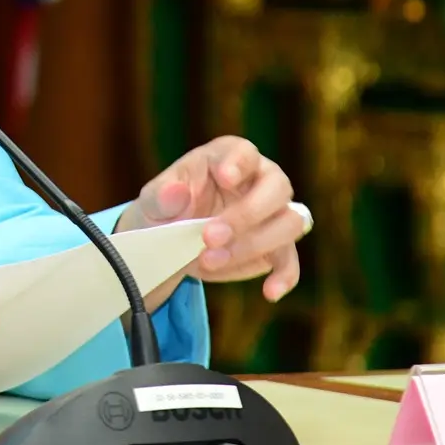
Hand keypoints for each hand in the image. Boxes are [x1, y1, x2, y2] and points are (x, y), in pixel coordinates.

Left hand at [119, 135, 304, 302]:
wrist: (169, 238)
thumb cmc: (165, 206)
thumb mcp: (154, 198)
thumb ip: (162, 193)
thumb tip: (175, 191)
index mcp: (230, 157)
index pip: (245, 152)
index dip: (239, 163)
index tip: (226, 177)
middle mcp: (261, 180)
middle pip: (277, 189)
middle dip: (245, 215)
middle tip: (208, 237)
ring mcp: (274, 213)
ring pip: (288, 223)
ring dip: (253, 245)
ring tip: (210, 260)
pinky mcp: (276, 247)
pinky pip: (290, 259)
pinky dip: (283, 276)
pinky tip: (269, 292)